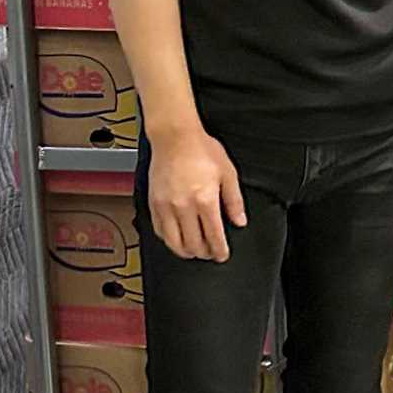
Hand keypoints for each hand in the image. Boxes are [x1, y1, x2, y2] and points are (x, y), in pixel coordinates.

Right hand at [148, 127, 246, 261]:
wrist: (175, 137)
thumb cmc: (201, 150)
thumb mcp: (228, 173)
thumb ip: (234, 201)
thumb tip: (239, 221)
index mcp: (205, 200)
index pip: (214, 236)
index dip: (219, 250)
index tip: (222, 255)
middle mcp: (183, 206)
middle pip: (193, 244)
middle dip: (204, 253)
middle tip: (210, 253)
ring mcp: (166, 206)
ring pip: (174, 242)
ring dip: (185, 251)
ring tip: (194, 250)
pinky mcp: (153, 203)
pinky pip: (159, 230)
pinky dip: (169, 240)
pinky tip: (176, 238)